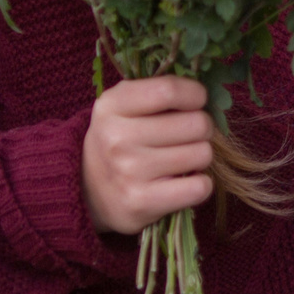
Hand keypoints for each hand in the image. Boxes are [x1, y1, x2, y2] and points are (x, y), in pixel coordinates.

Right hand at [83, 76, 215, 234]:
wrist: (87, 190)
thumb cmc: (119, 138)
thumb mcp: (124, 105)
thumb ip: (158, 90)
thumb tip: (206, 91)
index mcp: (112, 105)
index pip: (169, 90)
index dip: (195, 94)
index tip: (197, 101)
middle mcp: (117, 138)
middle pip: (196, 123)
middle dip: (201, 127)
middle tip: (187, 135)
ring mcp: (129, 172)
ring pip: (202, 154)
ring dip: (200, 155)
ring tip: (181, 158)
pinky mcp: (141, 202)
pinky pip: (199, 187)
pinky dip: (200, 184)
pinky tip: (184, 181)